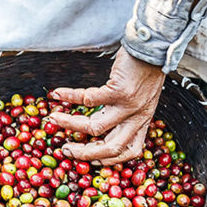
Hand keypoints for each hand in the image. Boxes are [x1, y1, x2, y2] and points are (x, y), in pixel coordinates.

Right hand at [47, 47, 164, 165]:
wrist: (153, 46)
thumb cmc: (145, 69)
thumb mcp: (143, 97)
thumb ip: (128, 111)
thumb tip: (103, 118)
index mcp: (142, 121)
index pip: (131, 150)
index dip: (111, 160)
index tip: (92, 160)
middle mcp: (137, 117)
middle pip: (111, 148)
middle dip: (85, 153)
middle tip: (66, 150)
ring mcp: (129, 106)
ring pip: (95, 127)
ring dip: (70, 124)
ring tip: (54, 119)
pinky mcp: (119, 90)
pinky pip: (88, 100)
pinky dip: (70, 98)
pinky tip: (57, 95)